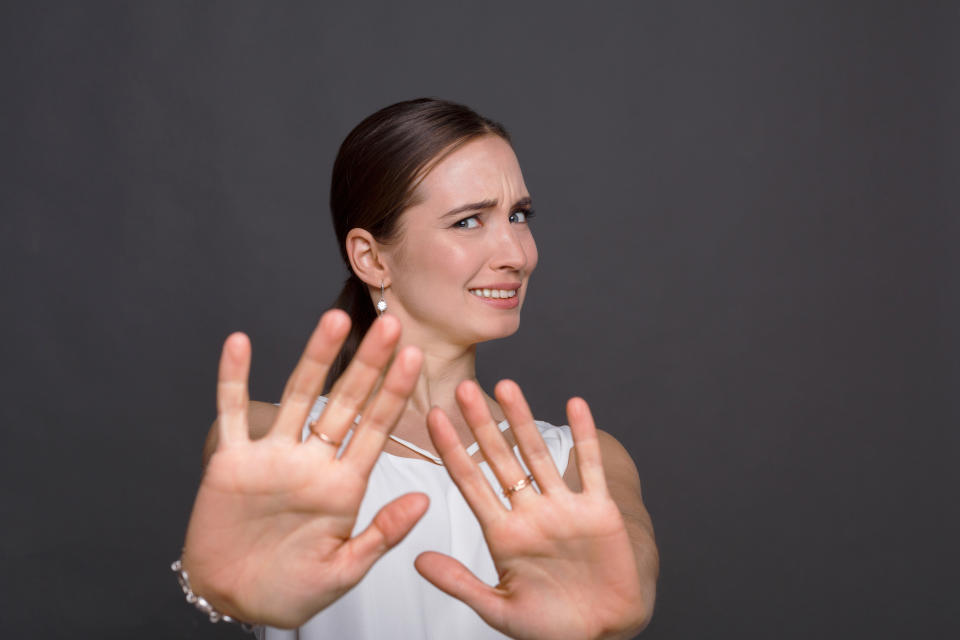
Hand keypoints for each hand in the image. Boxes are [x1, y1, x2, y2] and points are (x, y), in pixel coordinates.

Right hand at [181, 310, 426, 627]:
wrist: (233, 600)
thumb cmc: (291, 590)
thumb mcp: (343, 570)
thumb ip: (382, 534)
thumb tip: (424, 499)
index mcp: (343, 486)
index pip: (376, 429)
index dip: (394, 393)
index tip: (415, 358)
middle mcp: (312, 462)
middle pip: (345, 402)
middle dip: (368, 364)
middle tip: (391, 324)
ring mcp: (272, 457)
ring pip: (296, 397)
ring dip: (315, 357)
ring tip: (335, 319)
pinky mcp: (231, 462)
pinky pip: (232, 413)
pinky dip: (233, 379)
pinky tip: (240, 343)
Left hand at [416, 380, 646, 639]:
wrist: (602, 634)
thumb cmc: (550, 627)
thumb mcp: (499, 609)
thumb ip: (460, 584)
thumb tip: (417, 560)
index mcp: (502, 533)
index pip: (469, 482)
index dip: (452, 449)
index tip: (432, 417)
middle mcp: (530, 513)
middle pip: (500, 459)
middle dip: (481, 424)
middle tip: (461, 388)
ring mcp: (564, 508)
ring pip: (539, 455)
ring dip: (524, 420)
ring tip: (508, 385)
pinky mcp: (599, 511)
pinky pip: (589, 468)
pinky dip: (584, 437)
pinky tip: (576, 405)